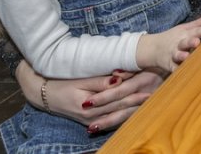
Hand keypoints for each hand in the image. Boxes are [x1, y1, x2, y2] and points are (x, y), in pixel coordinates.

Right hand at [15, 61, 162, 129]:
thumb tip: (119, 79)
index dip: (134, 92)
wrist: (43, 95)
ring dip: (135, 109)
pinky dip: (125, 115)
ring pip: (118, 116)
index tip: (150, 86)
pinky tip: (137, 111)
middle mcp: (92, 117)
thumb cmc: (62, 83)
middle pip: (121, 108)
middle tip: (157, 94)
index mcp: (90, 105)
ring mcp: (92, 121)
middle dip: (139, 102)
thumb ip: (100, 81)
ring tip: (152, 102)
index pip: (118, 98)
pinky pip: (112, 120)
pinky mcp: (92, 121)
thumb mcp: (80, 80)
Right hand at [136, 13, 200, 72]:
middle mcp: (179, 43)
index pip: (197, 31)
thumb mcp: (184, 28)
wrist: (152, 48)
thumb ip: (198, 23)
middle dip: (191, 42)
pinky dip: (177, 71)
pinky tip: (182, 73)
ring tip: (186, 56)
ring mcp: (173, 54)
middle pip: (185, 42)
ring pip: (177, 55)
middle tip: (197, 42)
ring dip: (181, 56)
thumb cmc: (173, 37)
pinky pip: (173, 68)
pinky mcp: (169, 65)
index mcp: (185, 34)